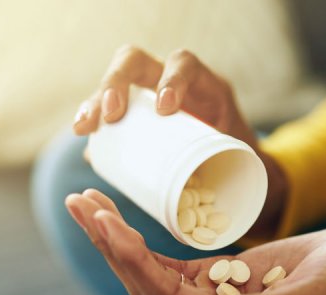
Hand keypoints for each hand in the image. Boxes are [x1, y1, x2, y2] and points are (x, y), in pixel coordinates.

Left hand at [66, 189, 325, 294]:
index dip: (130, 260)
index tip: (103, 218)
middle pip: (146, 287)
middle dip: (110, 245)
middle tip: (79, 201)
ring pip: (151, 274)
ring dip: (117, 241)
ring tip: (88, 202)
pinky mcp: (218, 280)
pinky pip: (169, 263)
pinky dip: (141, 242)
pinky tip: (120, 219)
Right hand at [73, 45, 286, 236]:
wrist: (236, 165)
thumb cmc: (240, 164)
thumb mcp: (240, 161)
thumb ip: (229, 176)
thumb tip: (204, 200)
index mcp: (205, 86)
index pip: (185, 63)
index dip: (172, 79)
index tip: (165, 109)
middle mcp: (172, 81)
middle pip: (136, 62)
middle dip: (116, 83)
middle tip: (109, 115)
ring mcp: (149, 94)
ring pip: (114, 84)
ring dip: (94, 102)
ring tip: (85, 129)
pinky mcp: (135, 113)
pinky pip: (108, 108)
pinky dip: (93, 119)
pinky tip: (85, 136)